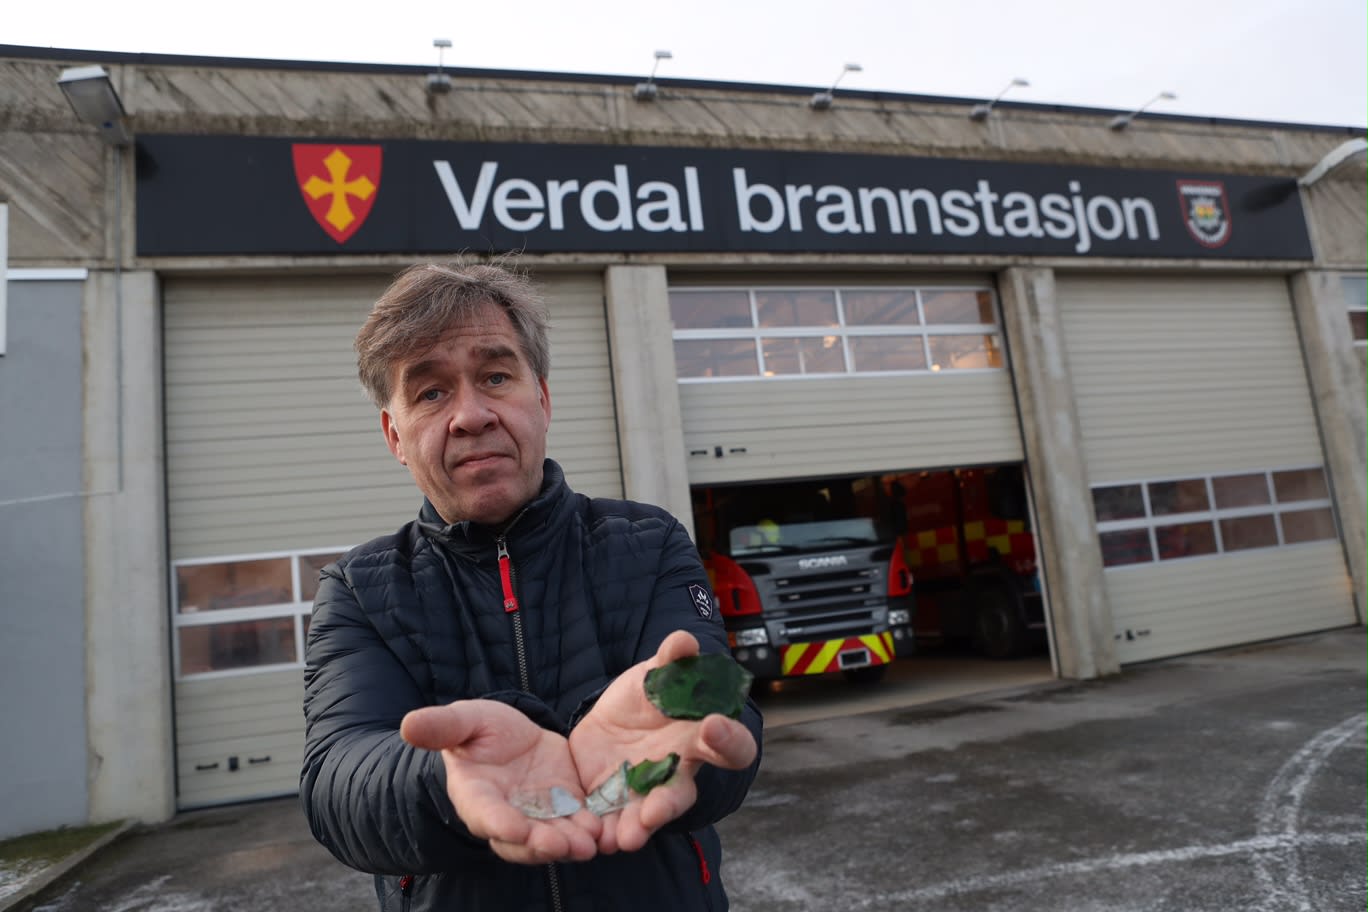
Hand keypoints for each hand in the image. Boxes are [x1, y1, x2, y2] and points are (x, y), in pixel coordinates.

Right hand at [401, 699, 602, 864]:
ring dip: (571, 844)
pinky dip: (590, 830)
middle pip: (523, 840)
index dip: (499, 823)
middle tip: (563, 844)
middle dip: (542, 844)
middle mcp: (508, 816)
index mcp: (477, 797)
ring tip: (589, 842)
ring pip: (553, 839)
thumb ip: (443, 726)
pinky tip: (606, 828)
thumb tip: (408, 724)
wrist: (511, 740)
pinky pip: (577, 826)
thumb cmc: (479, 732)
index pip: (485, 815)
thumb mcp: (465, 721)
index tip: (513, 828)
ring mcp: (538, 817)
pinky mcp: (566, 810)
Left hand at [569, 631, 757, 853]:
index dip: (729, 738)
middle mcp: (679, 772)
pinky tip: (594, 837)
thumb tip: (684, 641)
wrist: (611, 720)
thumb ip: (672, 659)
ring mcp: (647, 792)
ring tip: (625, 838)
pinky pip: (614, 822)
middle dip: (668, 803)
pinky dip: (606, 831)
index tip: (712, 724)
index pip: (733, 746)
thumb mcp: (656, 672)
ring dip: (636, 829)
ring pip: (646, 817)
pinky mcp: (616, 803)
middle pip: (681, 794)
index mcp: (701, 738)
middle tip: (654, 811)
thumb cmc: (648, 696)